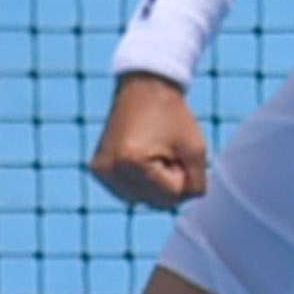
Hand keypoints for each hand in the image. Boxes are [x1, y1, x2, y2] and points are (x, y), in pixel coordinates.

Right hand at [91, 72, 210, 210]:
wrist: (144, 88)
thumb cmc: (173, 116)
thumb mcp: (196, 150)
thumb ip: (196, 186)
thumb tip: (178, 205)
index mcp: (132, 162)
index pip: (170, 197)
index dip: (181, 174)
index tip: (174, 148)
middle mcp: (110, 169)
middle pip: (155, 203)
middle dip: (168, 182)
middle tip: (163, 148)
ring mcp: (101, 171)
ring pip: (141, 200)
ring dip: (154, 183)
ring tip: (151, 150)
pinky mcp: (97, 170)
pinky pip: (128, 192)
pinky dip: (140, 181)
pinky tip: (139, 157)